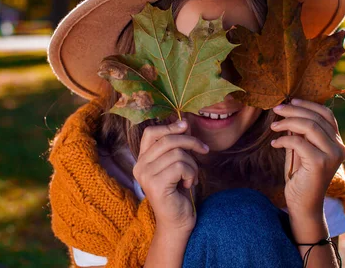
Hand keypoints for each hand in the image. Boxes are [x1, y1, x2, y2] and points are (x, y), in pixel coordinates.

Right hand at [133, 119, 208, 233]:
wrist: (177, 221)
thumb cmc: (179, 192)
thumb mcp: (177, 164)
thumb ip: (177, 146)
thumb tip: (184, 123)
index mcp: (142, 160)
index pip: (150, 133)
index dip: (169, 126)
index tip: (186, 125)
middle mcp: (140, 166)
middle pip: (168, 140)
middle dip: (191, 142)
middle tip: (204, 150)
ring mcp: (146, 175)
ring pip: (177, 153)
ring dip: (192, 164)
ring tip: (191, 177)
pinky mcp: (156, 184)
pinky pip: (180, 166)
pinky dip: (191, 173)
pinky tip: (187, 185)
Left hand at [270, 99, 344, 217]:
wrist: (303, 204)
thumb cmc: (300, 176)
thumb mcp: (301, 149)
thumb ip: (300, 132)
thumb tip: (289, 111)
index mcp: (337, 142)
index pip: (327, 114)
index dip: (308, 104)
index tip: (290, 101)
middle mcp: (339, 147)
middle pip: (317, 118)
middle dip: (294, 110)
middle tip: (276, 109)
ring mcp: (332, 155)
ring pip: (310, 126)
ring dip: (288, 122)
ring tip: (273, 126)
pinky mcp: (320, 163)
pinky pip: (299, 142)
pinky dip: (284, 139)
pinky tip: (275, 144)